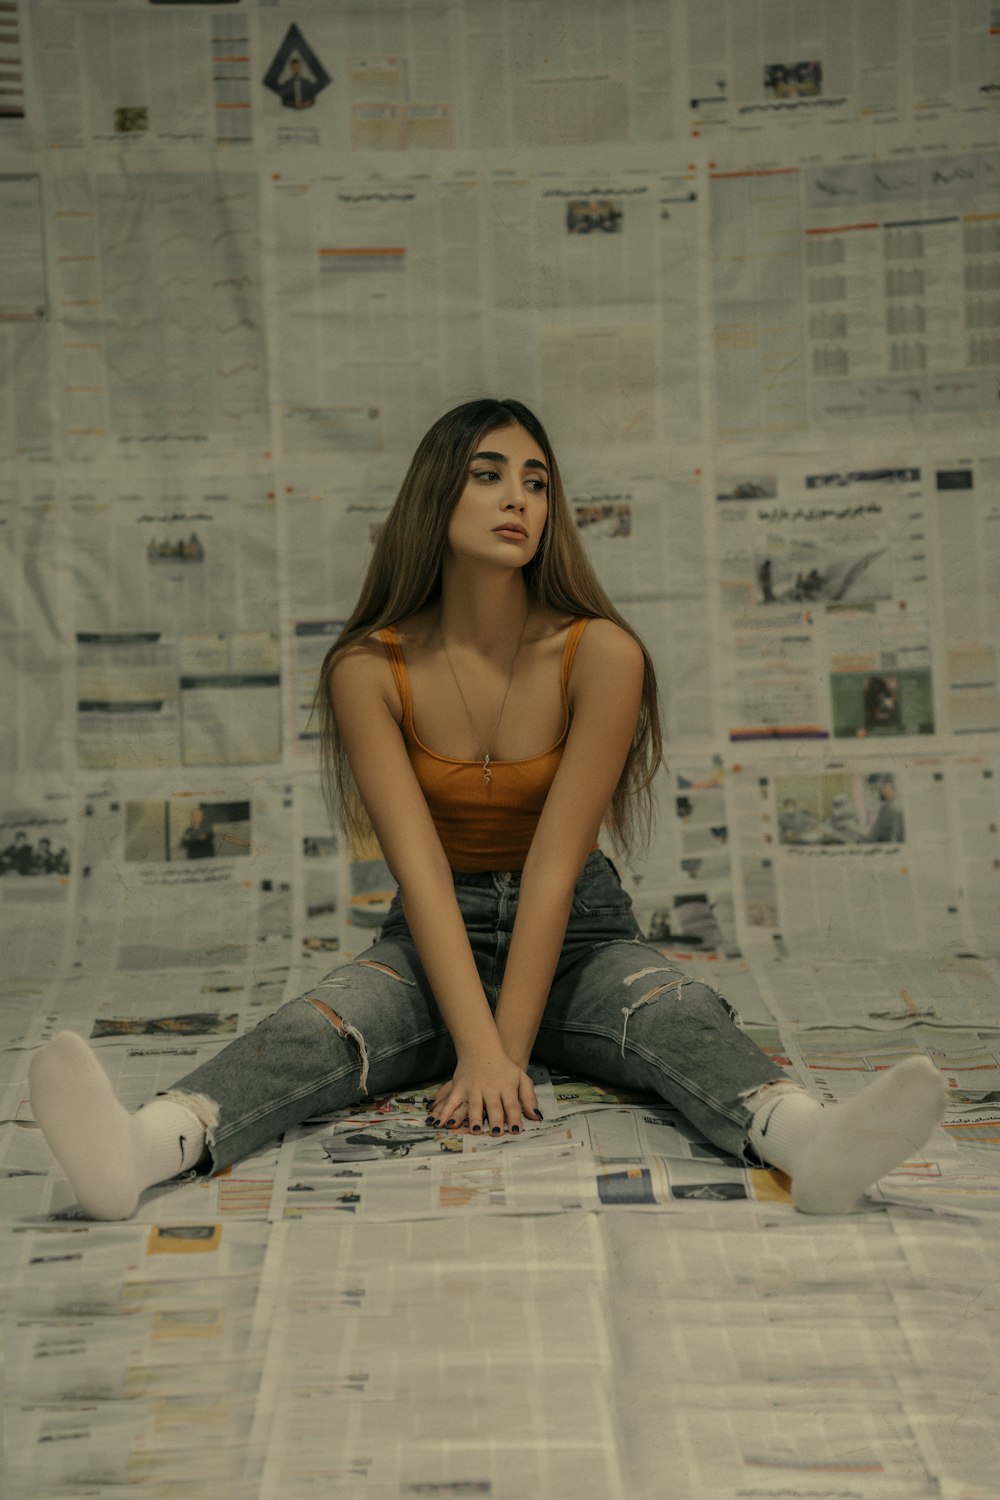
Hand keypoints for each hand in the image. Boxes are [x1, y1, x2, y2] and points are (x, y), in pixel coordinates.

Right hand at [425, 1049, 542, 1135]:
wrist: (482, 1048)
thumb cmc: (504, 1067)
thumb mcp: (521, 1078)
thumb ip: (529, 1097)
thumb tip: (536, 1117)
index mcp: (506, 1088)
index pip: (512, 1105)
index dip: (514, 1118)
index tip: (515, 1130)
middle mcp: (490, 1089)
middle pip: (494, 1107)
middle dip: (495, 1120)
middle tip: (496, 1133)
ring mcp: (473, 1089)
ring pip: (474, 1106)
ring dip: (475, 1118)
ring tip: (475, 1130)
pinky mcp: (459, 1087)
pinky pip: (452, 1102)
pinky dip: (446, 1112)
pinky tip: (442, 1123)